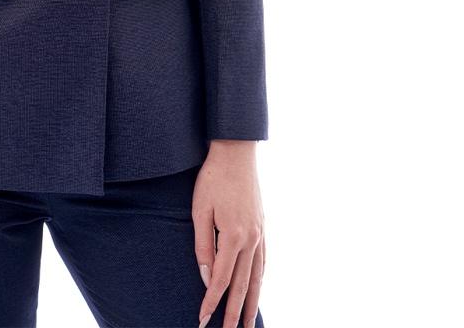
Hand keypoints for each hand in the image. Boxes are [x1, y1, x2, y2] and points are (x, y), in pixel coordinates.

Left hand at [193, 140, 264, 327]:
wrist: (236, 153)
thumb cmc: (212, 178)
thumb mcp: (199, 210)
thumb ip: (203, 245)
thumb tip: (207, 277)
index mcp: (234, 236)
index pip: (222, 280)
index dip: (211, 302)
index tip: (202, 320)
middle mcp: (251, 240)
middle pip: (243, 285)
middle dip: (235, 312)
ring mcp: (260, 234)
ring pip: (257, 277)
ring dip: (252, 302)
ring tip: (249, 323)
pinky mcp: (263, 227)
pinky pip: (264, 261)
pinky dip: (261, 279)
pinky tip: (258, 288)